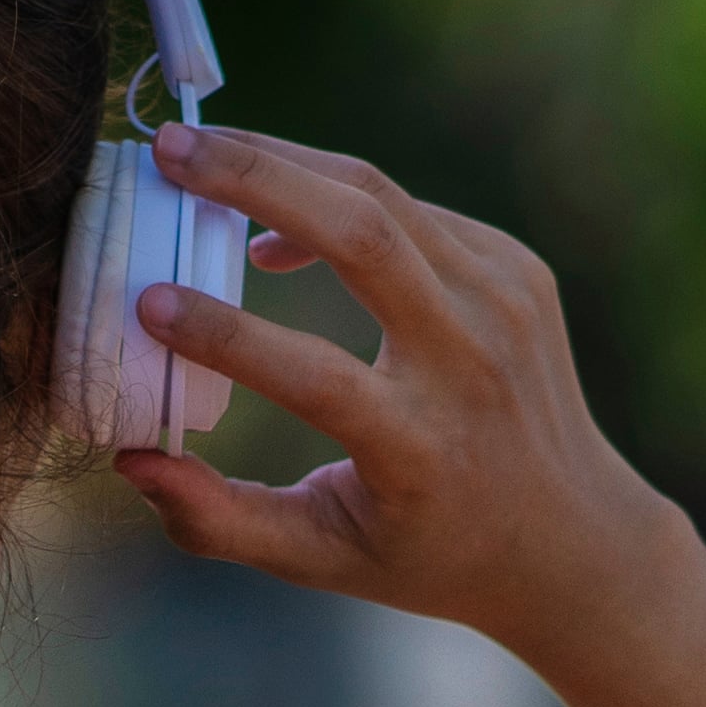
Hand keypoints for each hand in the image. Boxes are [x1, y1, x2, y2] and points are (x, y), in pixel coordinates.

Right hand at [112, 124, 700, 656]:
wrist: (574, 536)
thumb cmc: (428, 552)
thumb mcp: (321, 557)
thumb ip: (220, 522)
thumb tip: (131, 459)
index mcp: (420, 447)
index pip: (314, 374)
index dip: (225, 335)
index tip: (147, 302)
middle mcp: (471, 363)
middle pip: (360, 234)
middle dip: (254, 178)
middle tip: (164, 150)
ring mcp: (505, 303)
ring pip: (380, 196)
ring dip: (281, 163)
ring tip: (196, 150)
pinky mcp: (517, 268)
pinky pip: (410, 211)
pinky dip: (335, 202)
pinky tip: (281, 225)